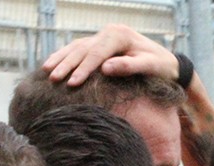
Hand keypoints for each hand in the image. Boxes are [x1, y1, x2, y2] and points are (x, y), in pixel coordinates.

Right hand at [43, 24, 178, 86]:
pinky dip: (65, 56)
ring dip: (61, 58)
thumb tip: (105, 68)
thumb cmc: (161, 67)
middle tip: (53, 79)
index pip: (97, 53)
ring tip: (46, 71)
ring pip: (77, 46)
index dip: (84, 69)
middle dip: (67, 64)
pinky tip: (53, 64)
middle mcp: (109, 32)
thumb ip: (129, 66)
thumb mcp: (150, 66)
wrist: (167, 62)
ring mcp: (103, 36)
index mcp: (120, 35)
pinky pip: (78, 48)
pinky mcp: (100, 43)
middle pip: (83, 48)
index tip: (73, 84)